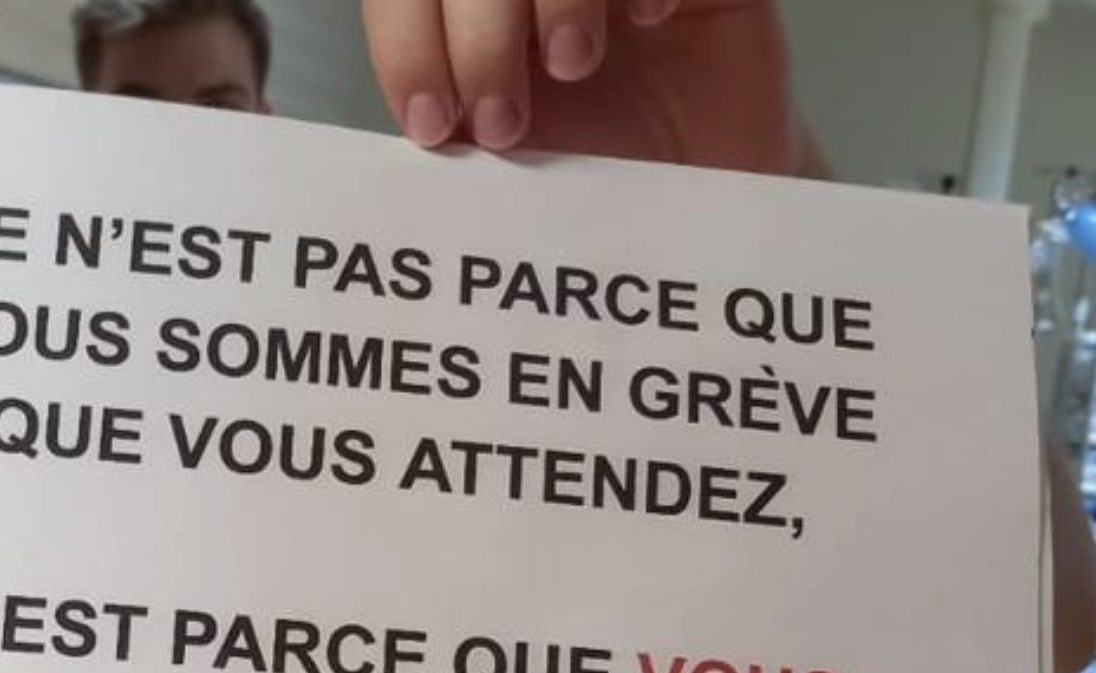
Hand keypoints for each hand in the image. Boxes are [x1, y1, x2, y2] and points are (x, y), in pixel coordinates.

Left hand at [362, 0, 795, 172]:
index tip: (432, 124)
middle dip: (475, 35)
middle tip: (504, 124)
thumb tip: (386, 138)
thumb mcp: (502, 180)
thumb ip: (449, 135)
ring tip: (575, 66)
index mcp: (467, 25)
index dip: (405, 44)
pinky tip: (650, 19)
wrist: (710, 229)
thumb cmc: (599, 205)